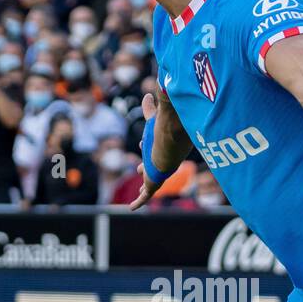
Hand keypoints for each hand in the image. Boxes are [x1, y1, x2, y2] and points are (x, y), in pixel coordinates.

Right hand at [128, 91, 163, 210]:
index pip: (154, 149)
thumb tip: (148, 93)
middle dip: (146, 168)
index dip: (148, 147)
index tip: (142, 144)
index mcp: (163, 148)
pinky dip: (138, 202)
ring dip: (144, 186)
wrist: (170, 145)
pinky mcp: (152, 184)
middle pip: (152, 166)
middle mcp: (161, 162)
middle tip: (139, 169)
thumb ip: (150, 108)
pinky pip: (144, 196)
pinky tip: (132, 208)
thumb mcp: (153, 118)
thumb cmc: (163, 131)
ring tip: (140, 190)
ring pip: (150, 183)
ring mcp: (157, 174)